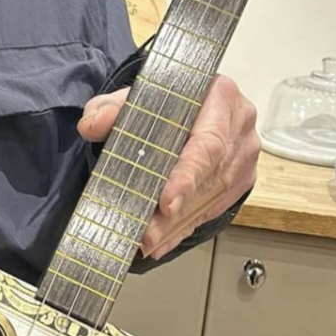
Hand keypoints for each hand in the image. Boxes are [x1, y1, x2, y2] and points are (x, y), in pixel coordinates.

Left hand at [77, 74, 258, 259]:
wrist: (197, 102)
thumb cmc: (172, 100)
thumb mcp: (139, 95)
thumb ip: (112, 107)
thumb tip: (91, 125)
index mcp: (219, 98)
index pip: (207, 143)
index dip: (187, 176)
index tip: (166, 203)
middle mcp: (238, 127)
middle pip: (209, 178)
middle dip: (176, 211)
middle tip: (148, 234)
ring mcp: (243, 156)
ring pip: (212, 198)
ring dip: (178, 224)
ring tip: (149, 240)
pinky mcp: (240, 178)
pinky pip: (214, 208)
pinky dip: (185, 226)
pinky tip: (163, 240)